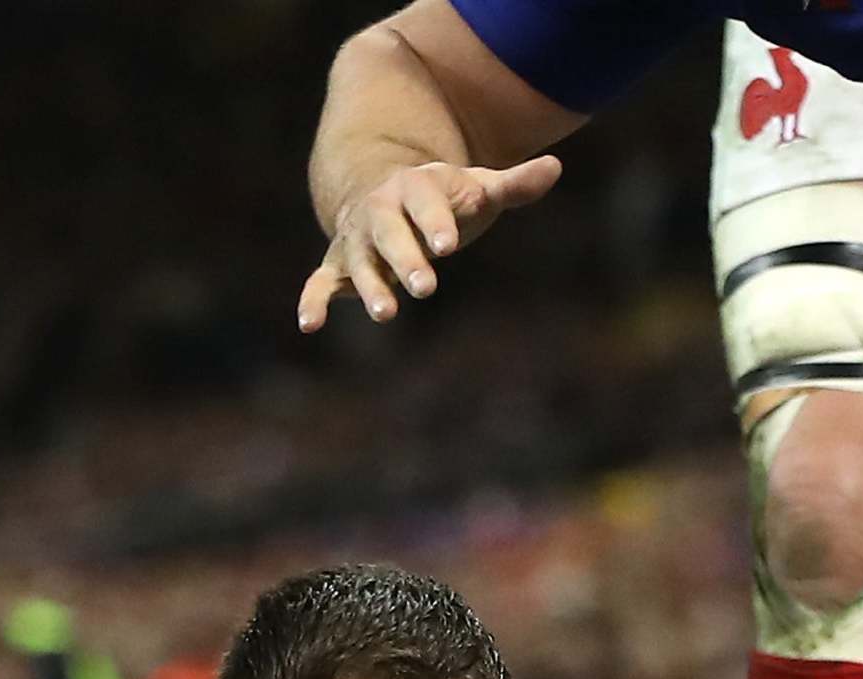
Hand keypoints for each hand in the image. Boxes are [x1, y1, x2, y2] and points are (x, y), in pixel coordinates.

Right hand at [297, 155, 562, 331]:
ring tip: (386, 314)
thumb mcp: (474, 188)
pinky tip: (308, 326)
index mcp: (414, 187)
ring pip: (359, 262)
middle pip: (390, 233)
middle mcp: (380, 211)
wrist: (381, 191)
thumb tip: (554, 168)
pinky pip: (320, 283)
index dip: (436, 220)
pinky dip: (313, 302)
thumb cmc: (439, 199)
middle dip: (407, 259)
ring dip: (369, 288)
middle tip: (427, 287)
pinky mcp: (338, 267)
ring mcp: (356, 240)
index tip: (448, 243)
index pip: (425, 201)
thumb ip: (511, 186)